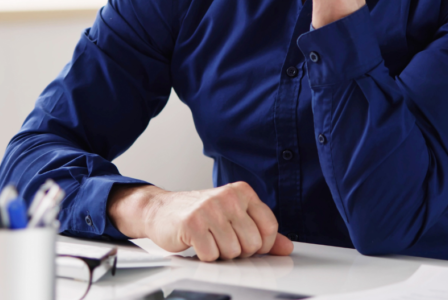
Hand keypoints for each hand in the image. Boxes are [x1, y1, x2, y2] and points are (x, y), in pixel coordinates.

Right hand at [107, 182, 293, 261]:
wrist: (161, 211)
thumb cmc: (199, 214)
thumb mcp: (233, 216)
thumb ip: (262, 231)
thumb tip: (287, 247)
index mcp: (242, 192)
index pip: (270, 227)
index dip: (261, 244)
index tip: (247, 242)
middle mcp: (228, 197)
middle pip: (253, 244)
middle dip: (238, 250)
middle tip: (222, 240)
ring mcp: (210, 209)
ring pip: (233, 252)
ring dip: (220, 253)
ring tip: (209, 239)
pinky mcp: (193, 223)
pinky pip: (211, 255)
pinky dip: (204, 256)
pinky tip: (197, 243)